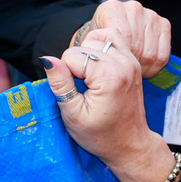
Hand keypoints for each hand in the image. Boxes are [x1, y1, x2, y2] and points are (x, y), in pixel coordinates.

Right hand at [41, 25, 169, 181]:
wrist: (130, 144)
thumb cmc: (100, 135)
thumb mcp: (73, 115)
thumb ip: (60, 84)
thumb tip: (47, 59)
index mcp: (109, 77)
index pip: (71, 56)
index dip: (65, 73)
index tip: (75, 93)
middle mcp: (123, 64)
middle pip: (84, 45)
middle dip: (76, 63)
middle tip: (82, 87)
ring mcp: (131, 61)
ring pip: (97, 38)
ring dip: (88, 53)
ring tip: (88, 75)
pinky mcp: (133, 61)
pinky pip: (113, 37)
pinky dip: (100, 45)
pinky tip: (96, 63)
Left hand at [89, 0, 172, 77]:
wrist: (109, 31)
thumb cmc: (100, 41)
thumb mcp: (93, 45)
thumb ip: (100, 51)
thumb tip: (112, 66)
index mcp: (112, 9)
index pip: (124, 37)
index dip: (122, 58)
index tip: (117, 68)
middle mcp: (133, 8)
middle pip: (138, 47)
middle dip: (132, 65)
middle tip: (125, 73)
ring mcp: (150, 15)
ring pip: (151, 53)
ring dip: (143, 67)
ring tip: (134, 70)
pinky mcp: (163, 24)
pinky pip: (163, 53)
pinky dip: (155, 66)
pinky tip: (145, 66)